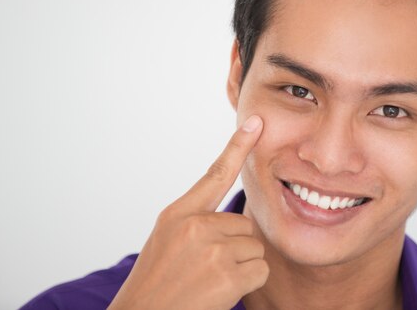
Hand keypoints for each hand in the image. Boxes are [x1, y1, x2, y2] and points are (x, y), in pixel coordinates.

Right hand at [108, 115, 267, 309]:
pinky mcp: (227, 275)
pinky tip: (221, 292)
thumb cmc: (157, 281)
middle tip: (206, 268)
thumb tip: (233, 218)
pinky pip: (259, 270)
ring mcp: (211, 249)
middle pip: (244, 224)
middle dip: (234, 246)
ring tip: (209, 281)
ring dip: (240, 266)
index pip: (215, 174)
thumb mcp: (167, 238)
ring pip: (253, 247)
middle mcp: (194, 226)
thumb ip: (196, 221)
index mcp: (179, 214)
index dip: (238, 146)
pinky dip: (247, 284)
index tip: (257, 123)